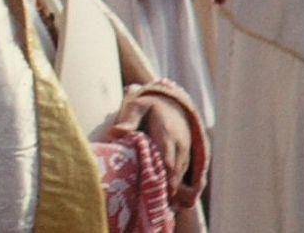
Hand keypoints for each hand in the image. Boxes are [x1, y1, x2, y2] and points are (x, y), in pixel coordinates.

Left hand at [111, 90, 201, 208]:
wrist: (172, 101)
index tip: (152, 187)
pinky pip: (184, 171)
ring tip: (158, 201)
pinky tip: (166, 194)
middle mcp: (179, 143)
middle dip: (166, 185)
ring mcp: (185, 149)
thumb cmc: (150, 104)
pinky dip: (176, 183)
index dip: (161, 174)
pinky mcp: (187, 154)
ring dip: (172, 187)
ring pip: (181, 173)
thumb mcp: (138, 105)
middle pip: (175, 170)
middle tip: (153, 200)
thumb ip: (129, 118)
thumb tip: (116, 132)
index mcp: (167, 133)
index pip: (166, 158)